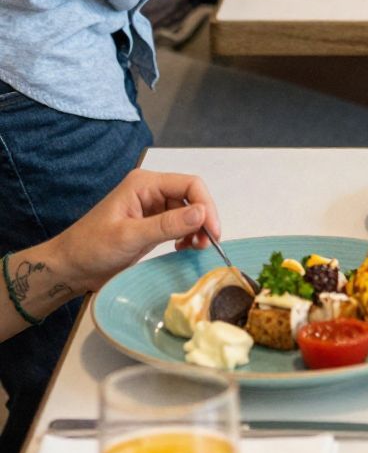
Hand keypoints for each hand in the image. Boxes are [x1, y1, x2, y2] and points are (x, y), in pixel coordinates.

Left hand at [50, 167, 223, 294]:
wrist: (69, 268)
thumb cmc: (91, 248)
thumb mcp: (130, 237)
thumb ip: (167, 225)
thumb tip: (202, 213)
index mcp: (144, 184)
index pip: (189, 184)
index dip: (206, 205)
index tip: (213, 232)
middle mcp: (150, 191)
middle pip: (191, 197)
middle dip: (203, 219)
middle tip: (207, 244)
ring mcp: (151, 209)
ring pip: (187, 212)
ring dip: (196, 229)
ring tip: (195, 248)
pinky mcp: (150, 225)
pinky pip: (178, 225)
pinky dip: (187, 236)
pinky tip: (183, 248)